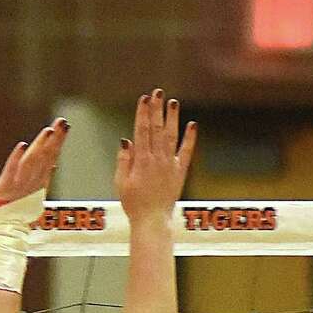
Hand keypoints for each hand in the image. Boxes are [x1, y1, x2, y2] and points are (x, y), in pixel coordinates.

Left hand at [0, 118, 67, 205]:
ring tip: (48, 131)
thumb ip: (43, 177)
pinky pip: (11, 170)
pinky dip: (16, 158)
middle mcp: (31, 181)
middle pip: (45, 156)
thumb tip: (53, 164)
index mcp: (40, 181)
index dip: (58, 141)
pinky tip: (22, 146)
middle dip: (54, 139)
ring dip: (40, 145)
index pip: (51, 157)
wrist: (7, 227)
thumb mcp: (36, 194)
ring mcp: (18, 183)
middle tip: (61, 123)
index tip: (64, 127)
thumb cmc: (20, 211)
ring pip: (32, 161)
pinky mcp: (4, 186)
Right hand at [115, 89, 195, 221]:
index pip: (141, 131)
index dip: (142, 113)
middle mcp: (157, 159)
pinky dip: (190, 138)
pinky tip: (192, 125)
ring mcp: (170, 164)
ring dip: (172, 118)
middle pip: (156, 129)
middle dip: (156, 109)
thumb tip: (126, 140)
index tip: (144, 99)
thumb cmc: (133, 204)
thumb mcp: (120, 183)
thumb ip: (123, 160)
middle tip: (157, 92)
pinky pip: (186, 152)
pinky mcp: (180, 171)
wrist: (152, 220)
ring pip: (171, 136)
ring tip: (172, 102)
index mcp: (141, 161)